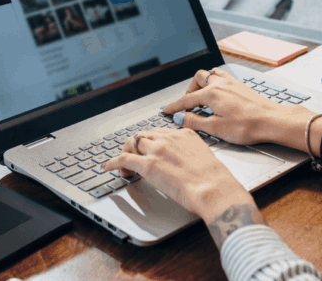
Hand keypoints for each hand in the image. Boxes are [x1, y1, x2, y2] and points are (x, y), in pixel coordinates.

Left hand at [103, 128, 255, 223]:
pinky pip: (124, 159)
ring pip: (133, 144)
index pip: (159, 132)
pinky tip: (107, 166)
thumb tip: (181, 162)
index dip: (150, 141)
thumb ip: (189, 153)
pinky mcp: (148, 165)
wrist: (214, 188)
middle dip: (137, 146)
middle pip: (143, 136)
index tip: (148, 149)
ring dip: (126, 154)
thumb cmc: (214, 179)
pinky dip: (112, 162)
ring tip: (124, 166)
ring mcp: (157, 150)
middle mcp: (168, 138)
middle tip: (135, 158)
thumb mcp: (203, 157)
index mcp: (183, 134)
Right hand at [162, 68, 310, 145]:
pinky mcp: (241, 86)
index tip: (166, 111)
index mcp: (211, 94)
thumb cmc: (248, 125)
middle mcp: (220, 84)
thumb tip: (181, 118)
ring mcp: (232, 83)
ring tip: (201, 96)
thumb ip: (195, 122)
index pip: (186, 99)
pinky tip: (218, 93)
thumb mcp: (216, 128)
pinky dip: (215, 82)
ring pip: (211, 74)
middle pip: (198, 79)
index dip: (174, 106)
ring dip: (202, 83)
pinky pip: (223, 77)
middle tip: (186, 104)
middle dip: (189, 90)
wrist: (273, 120)